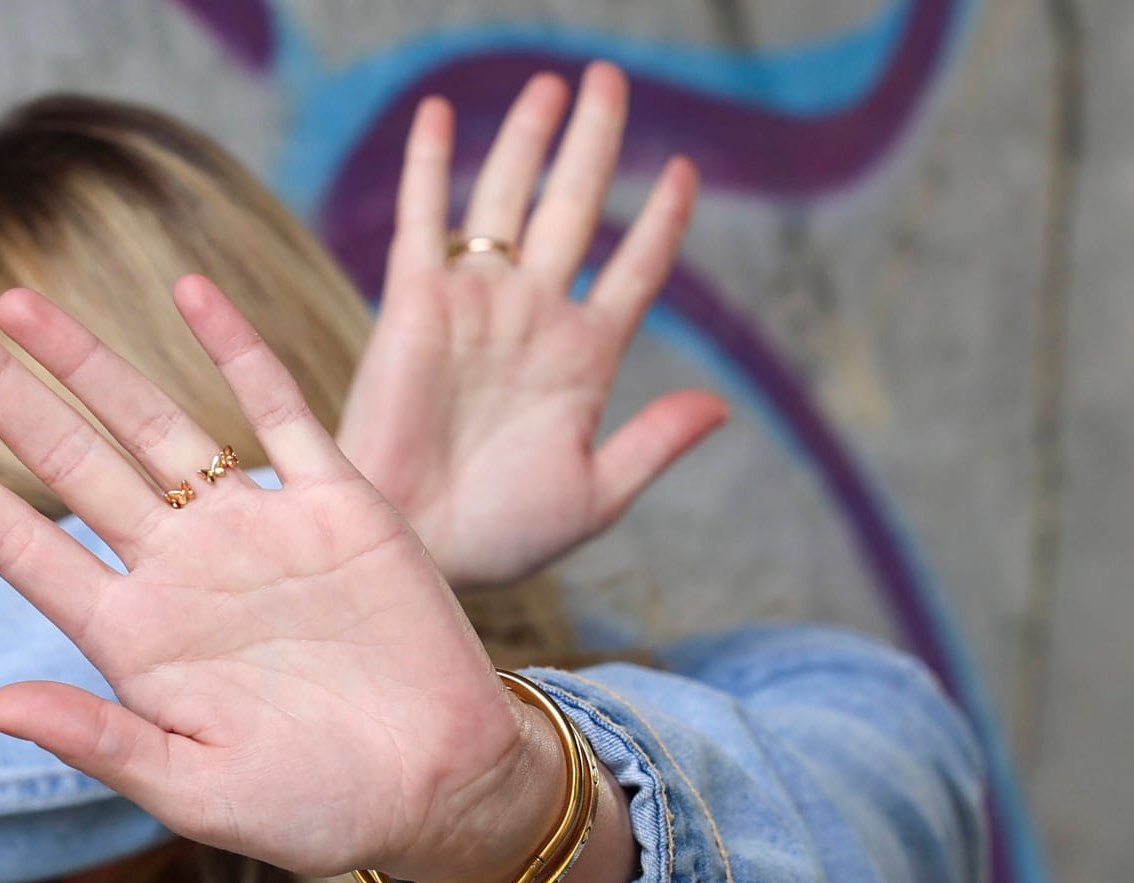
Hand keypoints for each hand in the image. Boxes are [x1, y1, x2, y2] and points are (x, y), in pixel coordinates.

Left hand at [0, 279, 567, 882]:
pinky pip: (280, 410)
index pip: (23, 547)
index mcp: (135, 639)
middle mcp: (181, 570)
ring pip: (156, 423)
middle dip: (1, 390)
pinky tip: (189, 292)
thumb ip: (102, 742)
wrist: (443, 789)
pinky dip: (237, 350)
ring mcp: (256, 529)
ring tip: (19, 298)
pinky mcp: (337, 506)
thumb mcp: (199, 792)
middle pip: (70, 461)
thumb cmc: (316, 807)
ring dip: (89, 360)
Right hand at [339, 62, 728, 589]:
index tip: (683, 170)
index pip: (635, 269)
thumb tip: (723, 403)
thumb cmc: (500, 535)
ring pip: (507, 201)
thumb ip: (654, 444)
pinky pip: (425, 221)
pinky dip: (431, 166)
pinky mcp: (414, 305)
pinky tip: (443, 112)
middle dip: (594, 144)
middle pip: (573, 209)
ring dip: (529, 140)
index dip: (662, 221)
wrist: (416, 548)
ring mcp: (475, 305)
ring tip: (554, 83)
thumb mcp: (595, 495)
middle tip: (611, 79)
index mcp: (584, 358)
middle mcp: (532, 317)